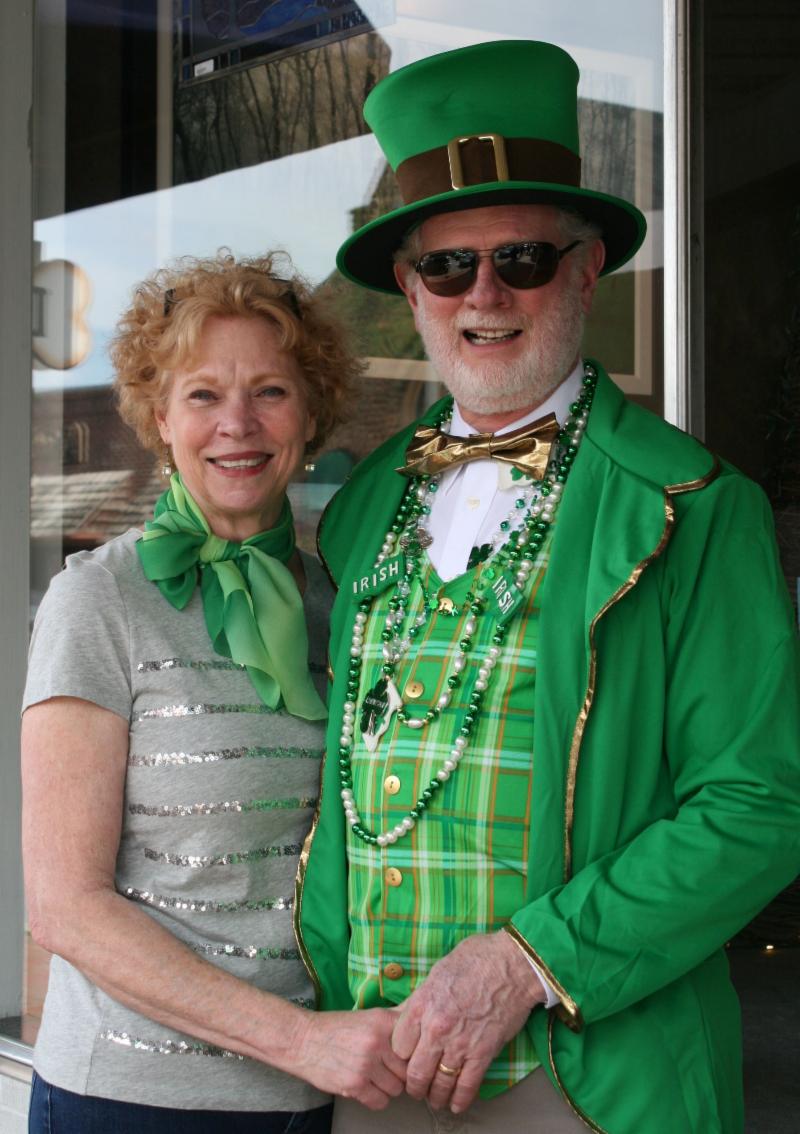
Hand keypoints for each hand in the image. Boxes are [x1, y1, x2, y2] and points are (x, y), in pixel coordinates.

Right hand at [294, 1006, 406, 1109]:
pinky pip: (380, 1102)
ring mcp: (365, 1064)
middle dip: (400, 1072)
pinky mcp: (354, 1085)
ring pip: (396, 1088)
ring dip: (387, 1087)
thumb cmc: (337, 1028)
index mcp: (383, 1020)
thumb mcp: (369, 1016)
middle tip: (387, 1069)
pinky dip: (375, 1099)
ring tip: (374, 1077)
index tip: (410, 1058)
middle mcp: (377, 1041)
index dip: (414, 1054)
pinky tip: (366, 1087)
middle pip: (408, 1069)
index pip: (416, 1044)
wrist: (303, 1040)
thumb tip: (422, 1016)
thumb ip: (396, 1018)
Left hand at [391, 931, 544, 1112]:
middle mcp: (436, 1028)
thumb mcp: (438, 971)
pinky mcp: (483, 1053)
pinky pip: (467, 1086)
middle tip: (416, 1088)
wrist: (513, 964)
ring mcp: (459, 1044)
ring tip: (435, 1099)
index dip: (401, 1054)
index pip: (398, 1044)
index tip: (406, 1058)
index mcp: (421, 1005)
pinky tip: (456, 1105)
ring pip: (439, 1083)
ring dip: (435, 1096)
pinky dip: (460, 1100)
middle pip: (415, 1071)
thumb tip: (414, 1012)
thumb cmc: (477, 959)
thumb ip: (424, 997)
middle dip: (414, 1084)